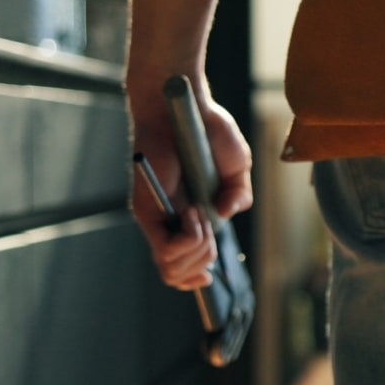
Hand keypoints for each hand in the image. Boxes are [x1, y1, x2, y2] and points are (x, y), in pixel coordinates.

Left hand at [126, 73, 253, 290]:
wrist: (184, 105)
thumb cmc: (207, 131)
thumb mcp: (237, 169)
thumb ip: (239, 196)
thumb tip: (226, 215)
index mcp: (184, 218)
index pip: (177, 267)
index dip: (193, 279)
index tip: (209, 273)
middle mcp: (165, 223)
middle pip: (175, 276)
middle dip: (204, 261)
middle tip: (207, 225)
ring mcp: (153, 218)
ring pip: (170, 268)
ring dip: (197, 249)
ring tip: (199, 215)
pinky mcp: (145, 209)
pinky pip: (166, 249)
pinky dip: (188, 238)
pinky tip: (193, 212)